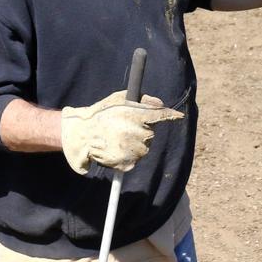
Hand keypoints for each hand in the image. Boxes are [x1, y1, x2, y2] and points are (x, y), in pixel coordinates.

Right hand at [60, 90, 183, 174]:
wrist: (83, 134)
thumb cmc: (102, 114)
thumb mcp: (119, 99)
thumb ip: (142, 99)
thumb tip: (160, 104)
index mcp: (136, 115)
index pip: (159, 115)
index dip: (170, 115)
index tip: (179, 115)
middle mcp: (137, 133)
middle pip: (150, 133)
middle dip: (142, 130)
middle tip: (124, 127)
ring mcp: (134, 150)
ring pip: (144, 147)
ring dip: (135, 143)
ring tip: (117, 137)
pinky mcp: (128, 163)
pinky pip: (135, 158)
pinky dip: (128, 154)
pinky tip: (116, 147)